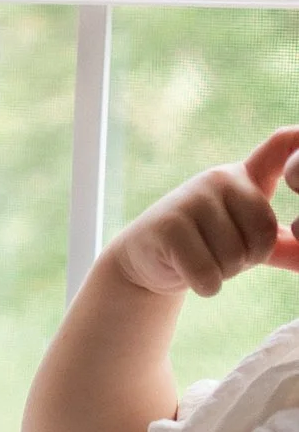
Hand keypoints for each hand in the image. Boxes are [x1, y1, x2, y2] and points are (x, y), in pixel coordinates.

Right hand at [105, 130, 298, 302]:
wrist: (148, 257)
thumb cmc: (209, 244)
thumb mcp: (249, 240)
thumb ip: (283, 245)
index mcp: (248, 176)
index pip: (282, 146)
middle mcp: (221, 177)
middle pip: (263, 234)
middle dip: (247, 260)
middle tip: (221, 253)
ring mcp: (193, 197)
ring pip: (234, 258)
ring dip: (223, 274)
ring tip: (202, 258)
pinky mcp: (169, 224)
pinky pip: (207, 274)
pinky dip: (205, 285)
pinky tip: (187, 272)